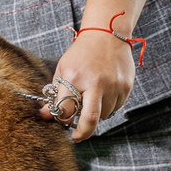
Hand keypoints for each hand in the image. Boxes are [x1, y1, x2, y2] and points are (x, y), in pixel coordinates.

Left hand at [53, 21, 138, 142]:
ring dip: (97, 113)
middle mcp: (96, 83)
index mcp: (75, 78)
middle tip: (77, 136)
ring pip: (104, 115)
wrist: (107, 34)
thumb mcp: (63, 69)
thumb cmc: (81, 54)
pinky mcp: (126, 86)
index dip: (63, 120)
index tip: (63, 122)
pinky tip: (105, 91)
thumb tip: (45, 115)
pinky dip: (109, 105)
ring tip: (93, 97)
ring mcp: (113, 85)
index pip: (67, 111)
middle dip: (82, 134)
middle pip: (90, 121)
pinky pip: (116, 107)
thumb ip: (54, 93)